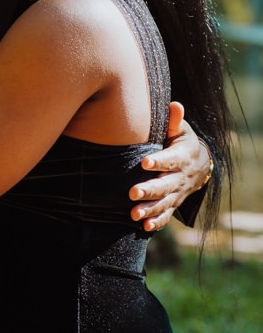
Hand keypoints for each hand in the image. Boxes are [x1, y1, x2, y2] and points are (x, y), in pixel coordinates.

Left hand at [129, 102, 210, 230]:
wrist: (199, 163)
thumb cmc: (181, 141)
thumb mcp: (180, 130)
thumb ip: (174, 121)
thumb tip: (174, 105)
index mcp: (183, 156)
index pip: (171, 159)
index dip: (159, 161)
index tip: (144, 162)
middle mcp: (181, 177)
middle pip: (166, 185)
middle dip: (150, 190)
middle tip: (132, 192)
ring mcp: (178, 192)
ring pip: (165, 203)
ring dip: (150, 209)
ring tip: (133, 213)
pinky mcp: (174, 202)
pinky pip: (167, 215)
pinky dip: (157, 222)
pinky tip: (144, 227)